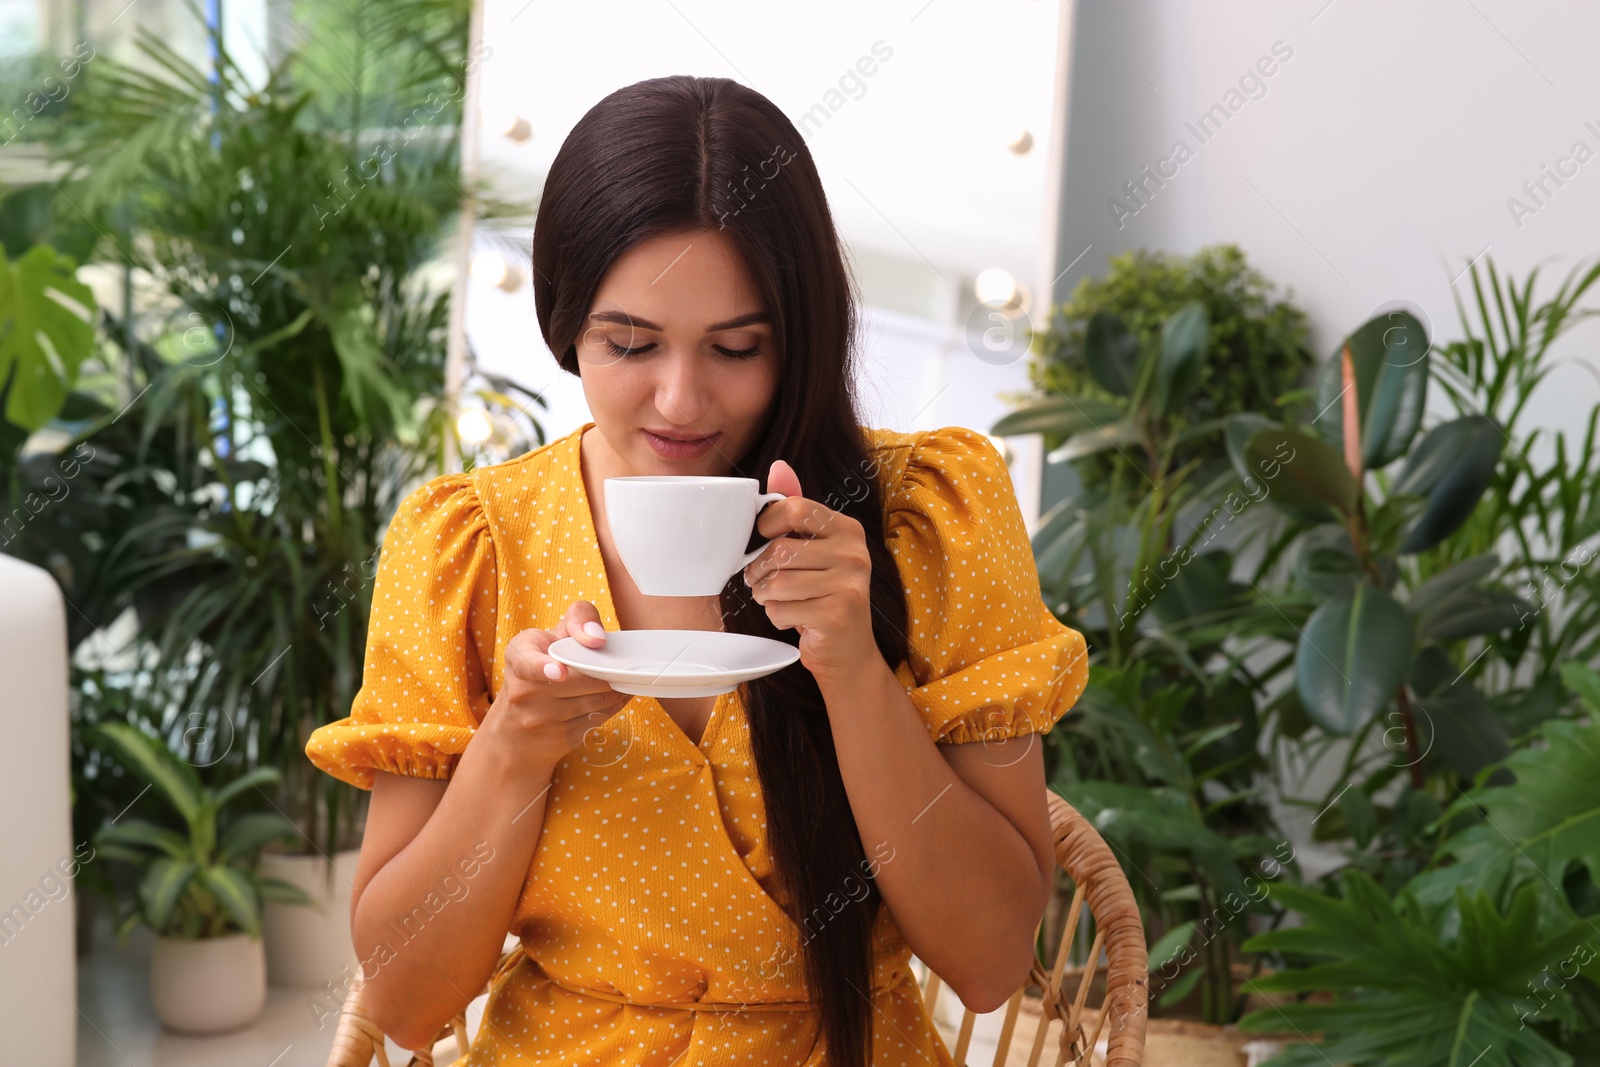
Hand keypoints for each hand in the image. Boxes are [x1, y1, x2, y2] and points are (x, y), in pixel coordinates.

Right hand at [483, 600, 630, 772]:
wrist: (515, 730)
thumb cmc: (541, 668)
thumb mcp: (548, 636)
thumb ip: (578, 618)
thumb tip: (598, 638)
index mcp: (518, 657)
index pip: (527, 662)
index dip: (543, 667)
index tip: (559, 672)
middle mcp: (523, 691)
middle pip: (581, 681)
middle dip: (606, 671)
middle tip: (623, 663)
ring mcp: (539, 719)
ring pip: (595, 700)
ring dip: (616, 689)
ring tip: (623, 677)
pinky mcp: (559, 739)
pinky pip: (598, 718)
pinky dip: (614, 705)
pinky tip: (617, 695)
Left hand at [742, 459, 879, 678]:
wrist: (847, 649)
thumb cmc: (823, 594)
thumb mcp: (813, 549)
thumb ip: (797, 509)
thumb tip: (778, 466)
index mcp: (848, 530)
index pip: (796, 508)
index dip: (767, 524)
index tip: (763, 539)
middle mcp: (855, 554)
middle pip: (781, 549)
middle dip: (759, 568)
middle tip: (758, 578)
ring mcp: (850, 585)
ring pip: (778, 582)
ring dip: (764, 594)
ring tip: (772, 598)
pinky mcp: (838, 615)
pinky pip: (781, 609)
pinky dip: (775, 616)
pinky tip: (789, 618)